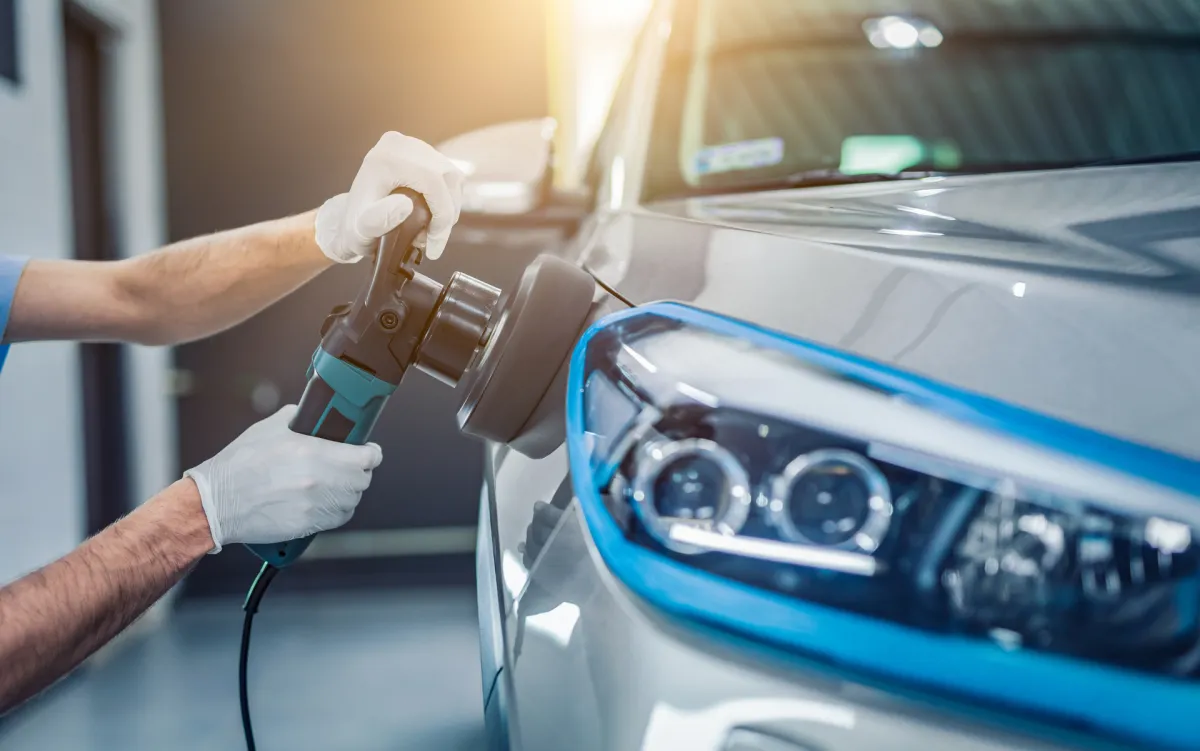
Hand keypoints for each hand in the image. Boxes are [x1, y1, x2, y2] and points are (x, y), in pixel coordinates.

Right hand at [183, 406, 382, 551]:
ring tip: (336, 483)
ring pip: (353, 501)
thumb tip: (313, 416)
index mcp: (313, 452)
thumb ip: (297, 419)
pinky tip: (325, 500)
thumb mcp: (269, 429)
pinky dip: (337, 509)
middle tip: (350, 465)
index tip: (369, 450)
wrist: (216, 503)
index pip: (365, 457)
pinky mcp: (307, 526)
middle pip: (363, 480)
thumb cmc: (239, 465)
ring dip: (349, 491)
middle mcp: (318, 481)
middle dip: (360, 471)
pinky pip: (338, 519)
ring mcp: (314, 506)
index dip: (371, 452)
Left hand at [315, 131, 464, 263]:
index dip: (442, 215)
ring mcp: (412, 146)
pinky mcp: (421, 154)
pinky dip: (446, 199)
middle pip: (446, 177)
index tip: (434, 244)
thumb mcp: (362, 230)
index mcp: (386, 158)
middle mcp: (400, 145)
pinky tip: (433, 217)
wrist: (350, 220)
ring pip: (451, 176)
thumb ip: (379, 219)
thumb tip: (405, 205)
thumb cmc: (357, 228)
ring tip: (433, 231)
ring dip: (449, 207)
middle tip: (435, 240)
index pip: (433, 181)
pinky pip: (446, 176)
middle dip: (447, 214)